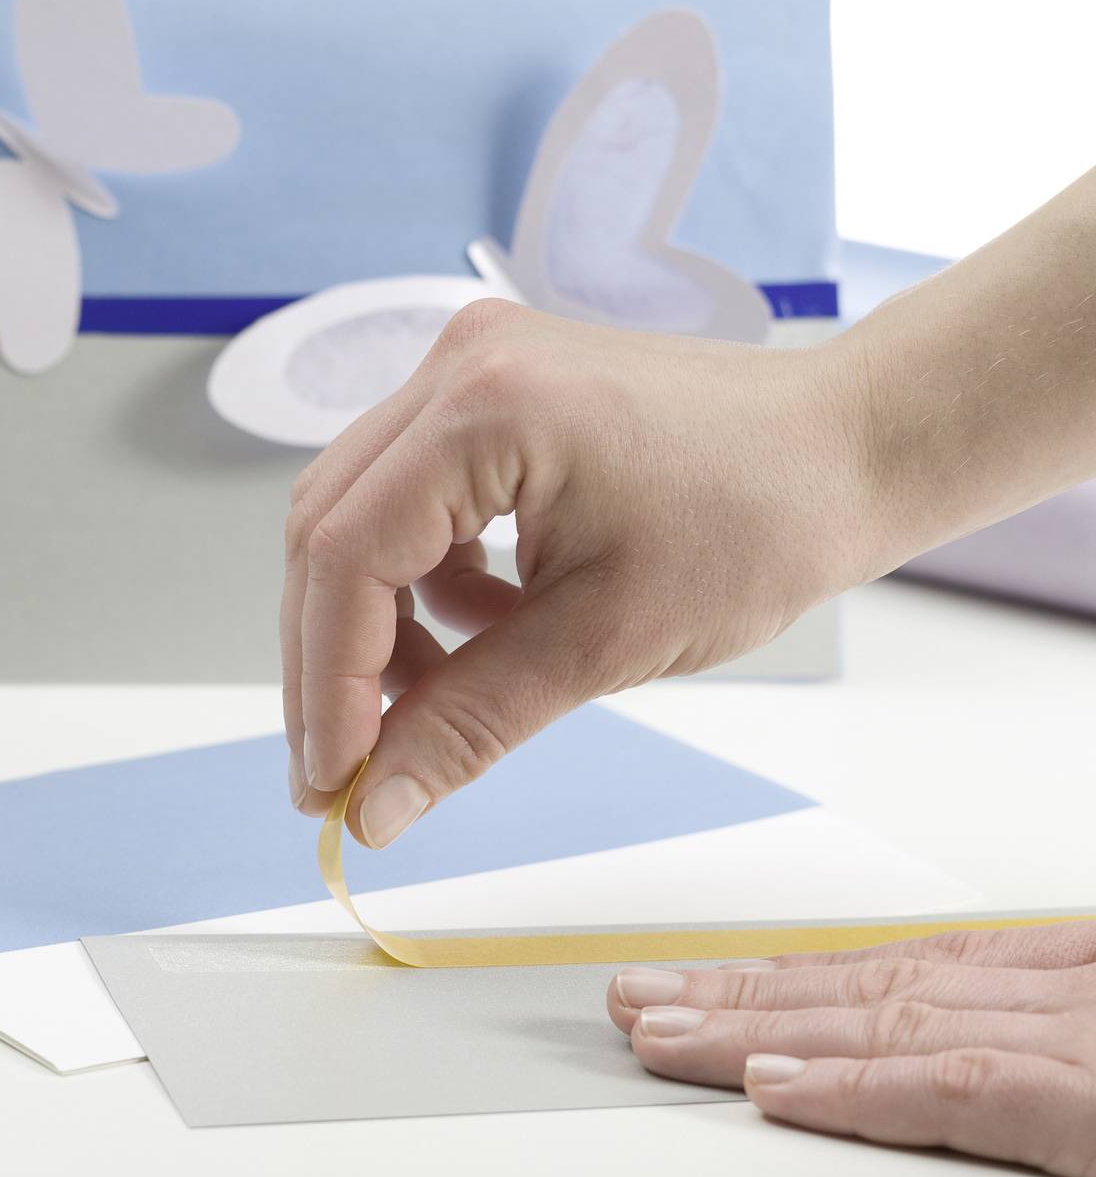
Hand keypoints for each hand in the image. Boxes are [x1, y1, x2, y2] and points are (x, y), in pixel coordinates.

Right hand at [282, 299, 874, 845]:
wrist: (851, 445)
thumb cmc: (761, 523)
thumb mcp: (605, 641)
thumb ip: (470, 722)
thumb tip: (375, 811)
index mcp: (484, 409)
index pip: (345, 556)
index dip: (326, 682)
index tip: (333, 783)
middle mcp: (457, 365)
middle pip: (329, 530)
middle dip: (331, 659)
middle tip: (345, 769)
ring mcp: (468, 366)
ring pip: (357, 513)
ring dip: (371, 622)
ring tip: (428, 703)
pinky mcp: (489, 388)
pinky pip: (407, 493)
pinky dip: (419, 577)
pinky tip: (480, 631)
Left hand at [608, 921, 1095, 1176]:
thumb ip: (1039, 1061)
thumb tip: (952, 1057)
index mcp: (1072, 985)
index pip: (906, 975)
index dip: (793, 981)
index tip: (707, 986)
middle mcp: (1064, 1000)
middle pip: (872, 991)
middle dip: (745, 997)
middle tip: (639, 1000)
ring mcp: (1081, 1043)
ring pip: (888, 1027)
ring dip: (762, 1029)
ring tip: (662, 1033)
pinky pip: (962, 1090)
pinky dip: (860, 1085)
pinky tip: (773, 1089)